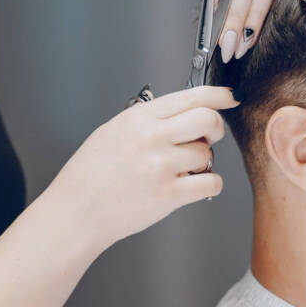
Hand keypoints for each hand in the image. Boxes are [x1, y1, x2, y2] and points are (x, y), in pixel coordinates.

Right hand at [46, 86, 236, 251]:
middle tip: (208, 137)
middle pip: (207, 119)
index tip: (230, 97)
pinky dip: (208, 184)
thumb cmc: (89, 176)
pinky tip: (192, 186)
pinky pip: (211, 182)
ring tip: (181, 170)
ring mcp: (161, 166)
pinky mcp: (169, 195)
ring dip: (202, 162)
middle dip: (215, 128)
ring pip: (207, 153)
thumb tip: (180, 114)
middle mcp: (151, 137)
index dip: (217, 95)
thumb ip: (146, 120)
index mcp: (138, 119)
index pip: (190, 96)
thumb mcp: (112, 132)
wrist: (76, 211)